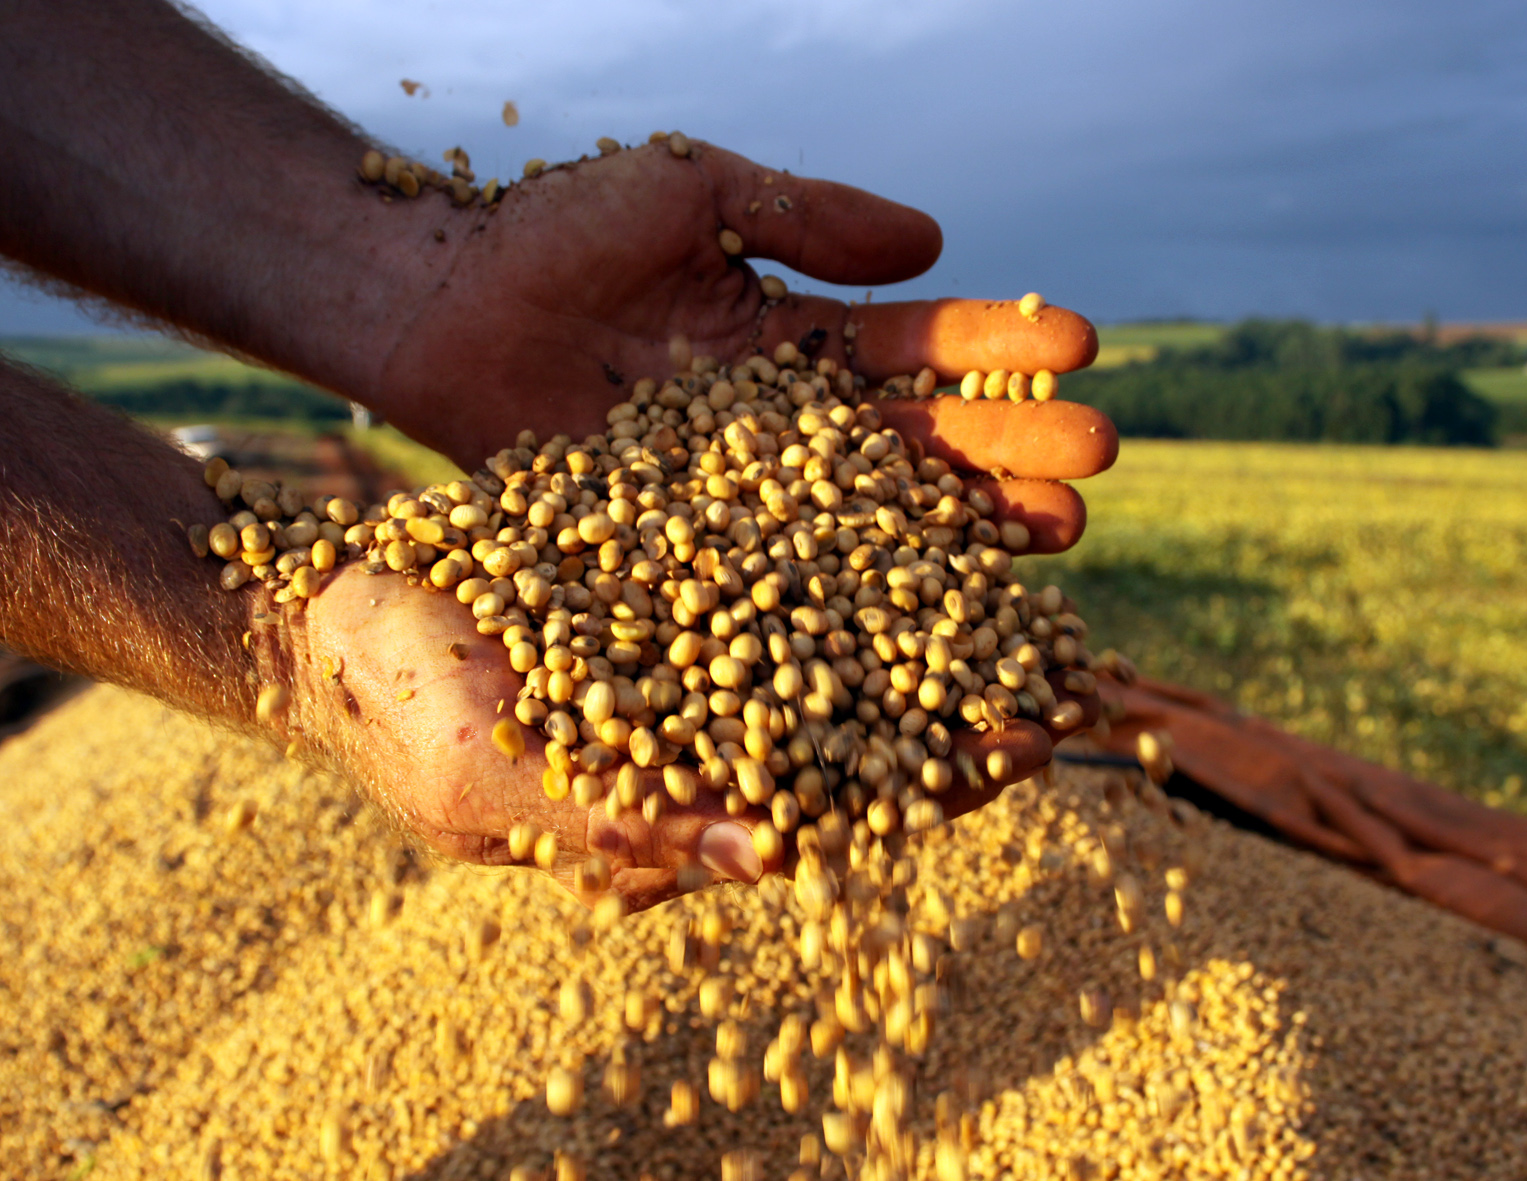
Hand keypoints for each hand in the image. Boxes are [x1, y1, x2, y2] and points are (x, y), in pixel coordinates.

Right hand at [284, 563, 1097, 912]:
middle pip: (882, 704)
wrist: (333, 597)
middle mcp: (728, 710)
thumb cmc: (395, 707)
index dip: (937, 779)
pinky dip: (867, 491)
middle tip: (1073, 643)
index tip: (1026, 744)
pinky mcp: (697, 534)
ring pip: (858, 600)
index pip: (845, 804)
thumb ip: (629, 826)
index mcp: (698, 794)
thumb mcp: (492, 782)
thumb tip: (782, 859)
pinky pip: (800, 515)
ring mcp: (719, 618)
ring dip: (948, 570)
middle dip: (976, 677)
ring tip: (1046, 519)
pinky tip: (933, 445)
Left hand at [367, 139, 1116, 554]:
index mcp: (794, 336)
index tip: (1079, 345)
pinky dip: (859, 596)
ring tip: (1061, 532)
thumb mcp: (691, 196)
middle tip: (1100, 457)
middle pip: (920, 441)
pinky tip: (931, 610)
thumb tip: (937, 241)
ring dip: (968, 525)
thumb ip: (804, 213)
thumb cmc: (554, 233)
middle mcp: (784, 425)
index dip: (996, 345)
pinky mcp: (690, 552)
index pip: (916, 346)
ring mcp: (743, 496)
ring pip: (875, 517)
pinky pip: (788, 575)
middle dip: (1012, 445)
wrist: (438, 307)